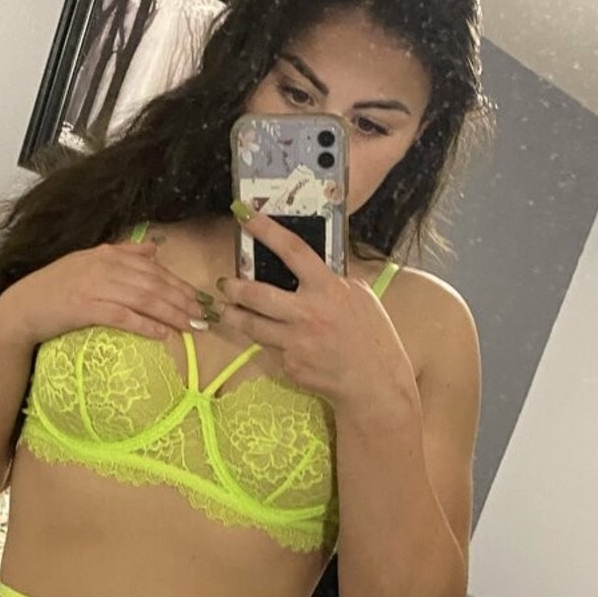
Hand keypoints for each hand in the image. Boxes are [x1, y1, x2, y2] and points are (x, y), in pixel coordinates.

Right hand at [0, 240, 205, 348]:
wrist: (22, 308)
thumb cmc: (55, 288)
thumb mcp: (89, 263)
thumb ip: (122, 254)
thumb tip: (153, 249)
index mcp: (108, 254)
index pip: (153, 269)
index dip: (180, 284)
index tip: (199, 299)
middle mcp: (105, 266)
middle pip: (154, 284)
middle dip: (182, 300)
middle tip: (204, 316)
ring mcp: (95, 286)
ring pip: (144, 299)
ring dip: (171, 314)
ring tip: (191, 327)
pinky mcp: (86, 308)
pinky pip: (124, 317)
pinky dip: (146, 325)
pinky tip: (163, 335)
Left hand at [218, 208, 417, 415]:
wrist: (373, 381)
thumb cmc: (370, 334)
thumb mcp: (358, 295)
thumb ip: (330, 280)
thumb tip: (307, 264)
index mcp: (328, 288)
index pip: (292, 250)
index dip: (266, 229)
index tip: (245, 214)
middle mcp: (308, 313)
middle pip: (258, 294)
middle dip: (235, 287)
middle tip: (224, 283)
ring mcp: (296, 341)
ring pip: (252, 325)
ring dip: (234, 316)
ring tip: (225, 310)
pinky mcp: (289, 364)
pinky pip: (269, 347)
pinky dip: (267, 341)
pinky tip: (270, 338)